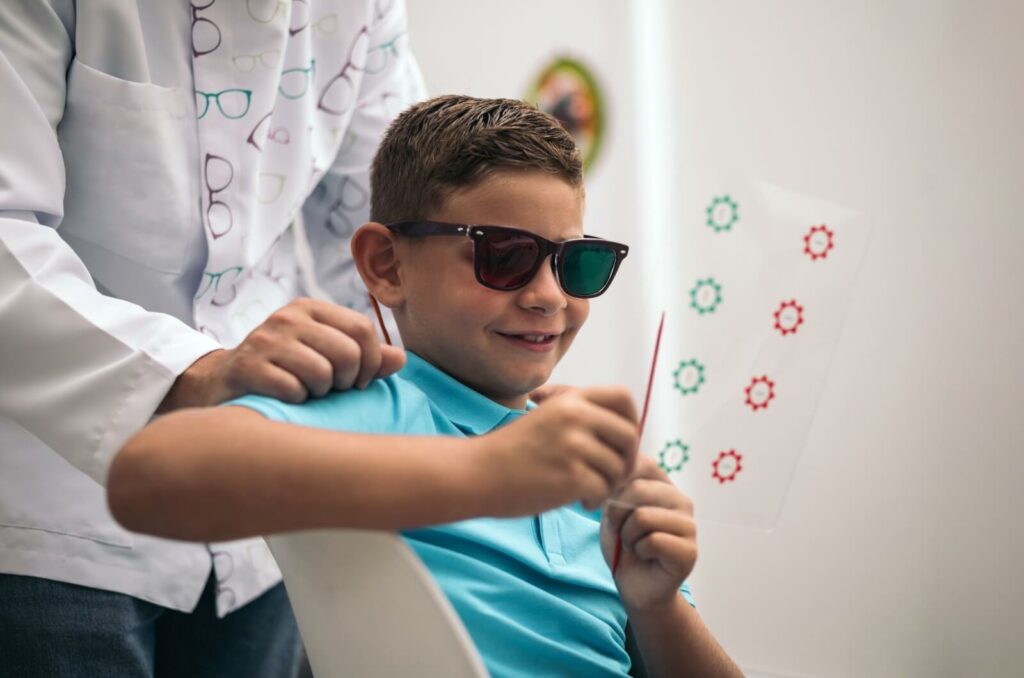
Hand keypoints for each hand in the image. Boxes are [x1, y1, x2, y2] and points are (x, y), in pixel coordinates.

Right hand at [159, 298, 405, 410]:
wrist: (222, 384)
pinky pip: (294, 390)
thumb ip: (364, 357)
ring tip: (306, 391)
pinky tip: (284, 397)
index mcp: (311, 309)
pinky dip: (296, 401)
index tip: (360, 381)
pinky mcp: (248, 366)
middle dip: (348, 380)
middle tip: (332, 388)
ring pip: (322, 373)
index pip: (363, 330)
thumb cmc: (284, 371)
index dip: (372, 362)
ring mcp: (265, 340)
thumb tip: (401, 359)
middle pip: (348, 352)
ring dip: (320, 392)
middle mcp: (288, 318)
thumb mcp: (324, 356)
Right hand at [471, 386, 638, 516]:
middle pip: (630, 435)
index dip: (631, 420)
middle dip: (626, 460)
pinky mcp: (570, 476)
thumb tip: (627, 429)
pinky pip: (604, 489)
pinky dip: (597, 499)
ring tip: (588, 491)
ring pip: (619, 467)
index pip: (624, 398)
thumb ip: (581, 416)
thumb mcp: (547, 417)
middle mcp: (575, 417)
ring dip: (609, 484)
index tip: (620, 442)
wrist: (477, 473)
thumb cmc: (512, 451)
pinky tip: (581, 502)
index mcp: (571, 400)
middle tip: (609, 476)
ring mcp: (573, 446)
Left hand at [601, 454, 696, 611]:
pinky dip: (639, 551)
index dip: (614, 483)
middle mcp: (681, 499)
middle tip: (621, 533)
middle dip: (617, 515)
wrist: (634, 585)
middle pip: (638, 489)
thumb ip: (616, 487)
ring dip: (628, 536)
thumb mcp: (612, 509)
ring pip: (643, 516)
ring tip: (634, 545)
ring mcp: (689, 525)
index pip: (640, 463)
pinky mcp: (690, 551)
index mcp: (663, 484)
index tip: (605, 506)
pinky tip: (645, 556)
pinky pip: (652, 541)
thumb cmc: (623, 544)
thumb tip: (614, 473)